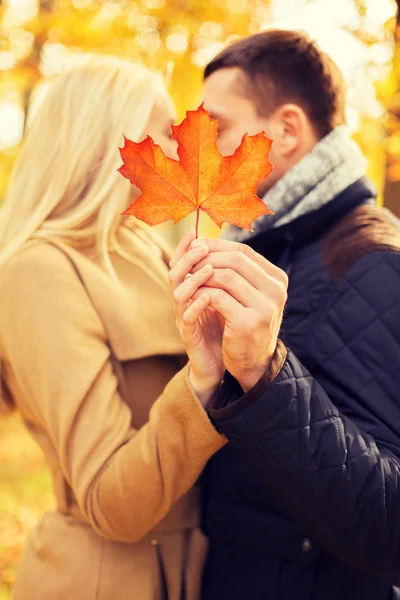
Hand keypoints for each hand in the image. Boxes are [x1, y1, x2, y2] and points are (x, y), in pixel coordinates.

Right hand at [169, 229, 224, 404]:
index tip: (195, 231)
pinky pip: (186, 318)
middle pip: (175, 272)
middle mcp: (184, 301)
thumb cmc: (224, 330)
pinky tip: (209, 297)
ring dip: (193, 278)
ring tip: (209, 268)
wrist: (221, 366)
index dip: (186, 247)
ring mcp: (184, 318)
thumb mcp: (226, 300)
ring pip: (178, 293)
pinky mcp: (188, 336)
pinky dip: (196, 305)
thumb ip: (225, 280)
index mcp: (192, 290)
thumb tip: (237, 253)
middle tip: (203, 247)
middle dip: (188, 257)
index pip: (182, 263)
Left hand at [189, 238, 287, 391]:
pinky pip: (217, 297)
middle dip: (207, 257)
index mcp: (278, 279)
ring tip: (187, 276)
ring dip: (201, 274)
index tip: (196, 245)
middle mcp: (276, 290)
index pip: (245, 252)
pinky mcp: (247, 322)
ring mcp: (264, 306)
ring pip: (225, 276)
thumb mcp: (249, 296)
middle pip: (235, 260)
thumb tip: (206, 242)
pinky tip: (191, 294)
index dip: (218, 245)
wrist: (254, 364)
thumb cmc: (246, 326)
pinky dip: (201, 292)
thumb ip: (238, 272)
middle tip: (188, 260)